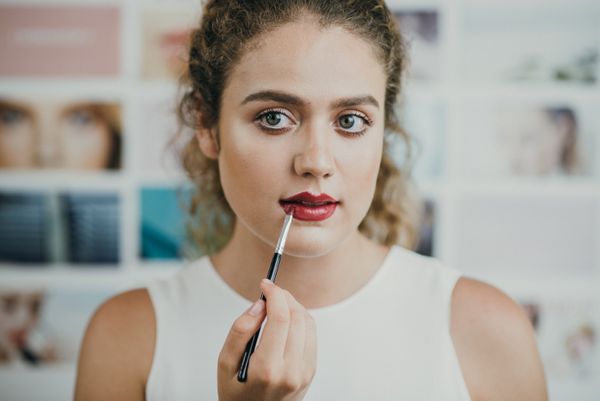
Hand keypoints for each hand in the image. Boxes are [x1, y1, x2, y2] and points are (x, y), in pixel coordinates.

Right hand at [217, 279, 316, 400]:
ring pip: (308, 323)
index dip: (274, 295)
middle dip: (284, 297)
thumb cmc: (236, 392)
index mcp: (267, 368)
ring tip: (277, 305)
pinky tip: (286, 321)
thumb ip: (240, 330)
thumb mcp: (225, 363)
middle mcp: (291, 370)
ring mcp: (304, 372)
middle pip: (297, 317)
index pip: (280, 318)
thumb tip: (259, 304)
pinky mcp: (311, 371)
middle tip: (270, 292)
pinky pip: (311, 335)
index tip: (265, 284)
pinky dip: (301, 321)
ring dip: (294, 307)